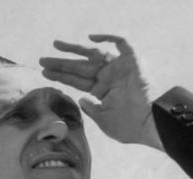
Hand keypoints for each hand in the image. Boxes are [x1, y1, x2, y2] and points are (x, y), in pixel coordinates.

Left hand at [40, 34, 161, 149]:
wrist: (150, 122)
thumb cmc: (128, 126)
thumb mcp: (103, 120)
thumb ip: (90, 109)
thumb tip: (81, 99)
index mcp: (102, 91)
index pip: (77, 81)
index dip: (61, 76)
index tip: (44, 73)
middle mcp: (109, 77)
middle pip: (80, 67)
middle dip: (61, 64)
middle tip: (42, 60)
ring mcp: (119, 68)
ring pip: (94, 53)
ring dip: (75, 48)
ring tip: (55, 44)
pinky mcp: (132, 60)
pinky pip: (121, 42)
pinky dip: (108, 37)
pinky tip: (90, 37)